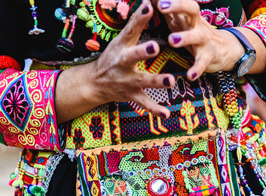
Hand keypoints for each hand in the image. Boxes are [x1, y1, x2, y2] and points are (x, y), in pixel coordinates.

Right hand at [56, 0, 174, 122]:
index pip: (130, 29)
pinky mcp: (131, 95)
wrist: (95, 83)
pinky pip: (144, 103)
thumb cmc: (113, 57)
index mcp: (122, 46)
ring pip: (142, 80)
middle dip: (143, 52)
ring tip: (171, 80)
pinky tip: (167, 113)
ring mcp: (127, 80)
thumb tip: (148, 1)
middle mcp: (123, 63)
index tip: (149, 6)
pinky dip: (155, 109)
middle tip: (155, 47)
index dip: (139, 18)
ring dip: (156, 81)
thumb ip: (135, 23)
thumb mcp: (121, 40)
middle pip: (133, 56)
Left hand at [154, 0, 241, 79]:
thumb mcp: (181, 21)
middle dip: (177, 5)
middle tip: (161, 7)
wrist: (225, 49)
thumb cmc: (195, 33)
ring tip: (172, 40)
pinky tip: (189, 76)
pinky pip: (202, 62)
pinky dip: (197, 69)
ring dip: (185, 37)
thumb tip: (148, 0)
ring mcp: (204, 40)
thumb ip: (167, 11)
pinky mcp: (208, 56)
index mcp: (188, 15)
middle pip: (191, 8)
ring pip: (196, 35)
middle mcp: (197, 24)